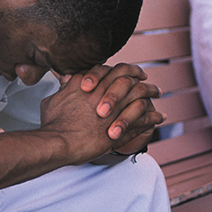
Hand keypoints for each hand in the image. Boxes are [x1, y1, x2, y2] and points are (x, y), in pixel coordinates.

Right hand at [40, 64, 164, 164]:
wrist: (58, 142)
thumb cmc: (53, 124)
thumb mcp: (52, 100)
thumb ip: (63, 89)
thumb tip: (64, 81)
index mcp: (87, 84)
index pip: (109, 69)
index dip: (120, 68)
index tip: (126, 71)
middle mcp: (104, 93)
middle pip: (128, 77)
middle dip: (140, 75)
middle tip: (146, 78)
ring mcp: (115, 109)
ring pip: (140, 95)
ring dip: (151, 92)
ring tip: (157, 92)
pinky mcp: (122, 127)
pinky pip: (144, 118)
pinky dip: (153, 117)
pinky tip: (159, 117)